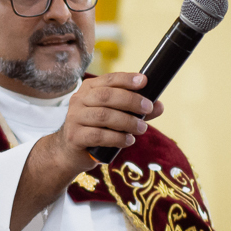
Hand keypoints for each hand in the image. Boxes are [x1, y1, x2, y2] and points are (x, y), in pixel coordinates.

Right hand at [50, 74, 164, 173]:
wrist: (71, 151)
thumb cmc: (96, 129)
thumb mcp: (116, 116)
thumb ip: (135, 110)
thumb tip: (160, 106)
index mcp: (89, 89)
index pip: (109, 79)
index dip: (126, 79)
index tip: (144, 81)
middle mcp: (79, 100)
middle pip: (106, 96)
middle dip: (131, 101)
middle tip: (148, 108)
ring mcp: (74, 118)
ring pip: (104, 115)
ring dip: (127, 121)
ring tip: (142, 128)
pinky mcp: (74, 136)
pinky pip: (98, 135)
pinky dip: (117, 138)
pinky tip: (128, 140)